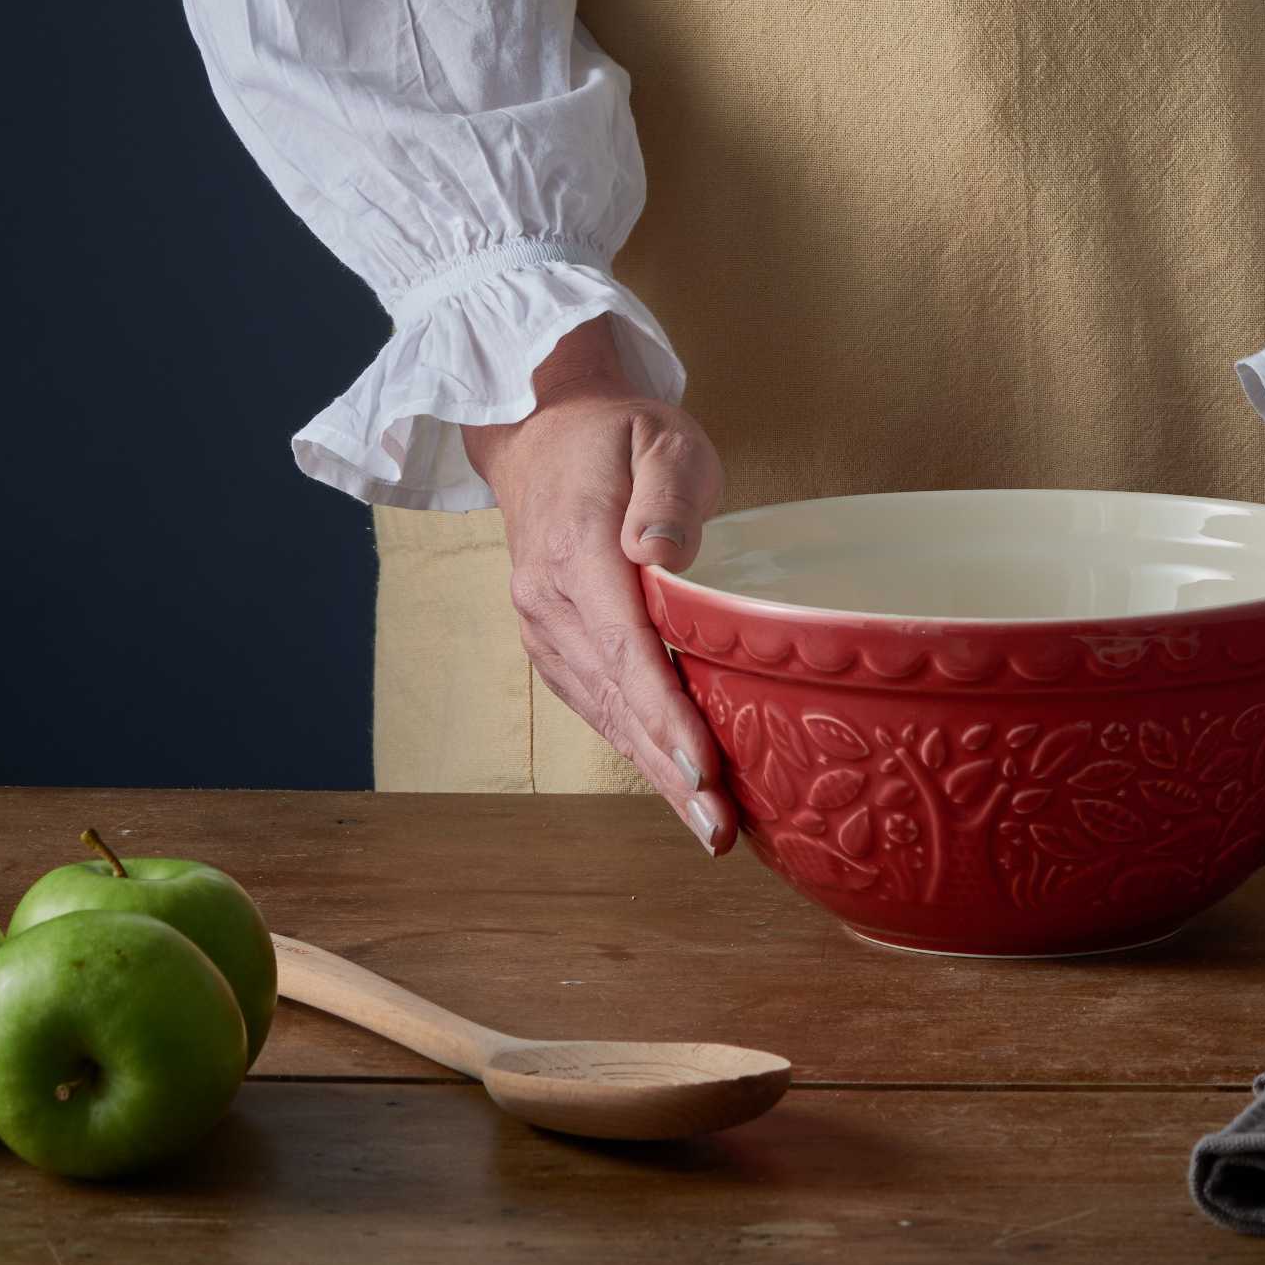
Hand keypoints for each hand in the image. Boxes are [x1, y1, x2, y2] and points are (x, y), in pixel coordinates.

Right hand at [461, 315, 735, 853]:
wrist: (544, 431)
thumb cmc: (620, 435)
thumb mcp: (660, 435)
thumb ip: (668, 492)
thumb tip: (662, 553)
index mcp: (576, 549)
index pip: (626, 647)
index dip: (665, 715)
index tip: (704, 770)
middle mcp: (548, 599)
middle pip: (617, 699)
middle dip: (671, 772)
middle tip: (722, 833)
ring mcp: (542, 627)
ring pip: (605, 713)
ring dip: (656, 774)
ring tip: (711, 828)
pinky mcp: (552, 643)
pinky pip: (597, 703)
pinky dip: (637, 747)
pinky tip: (676, 784)